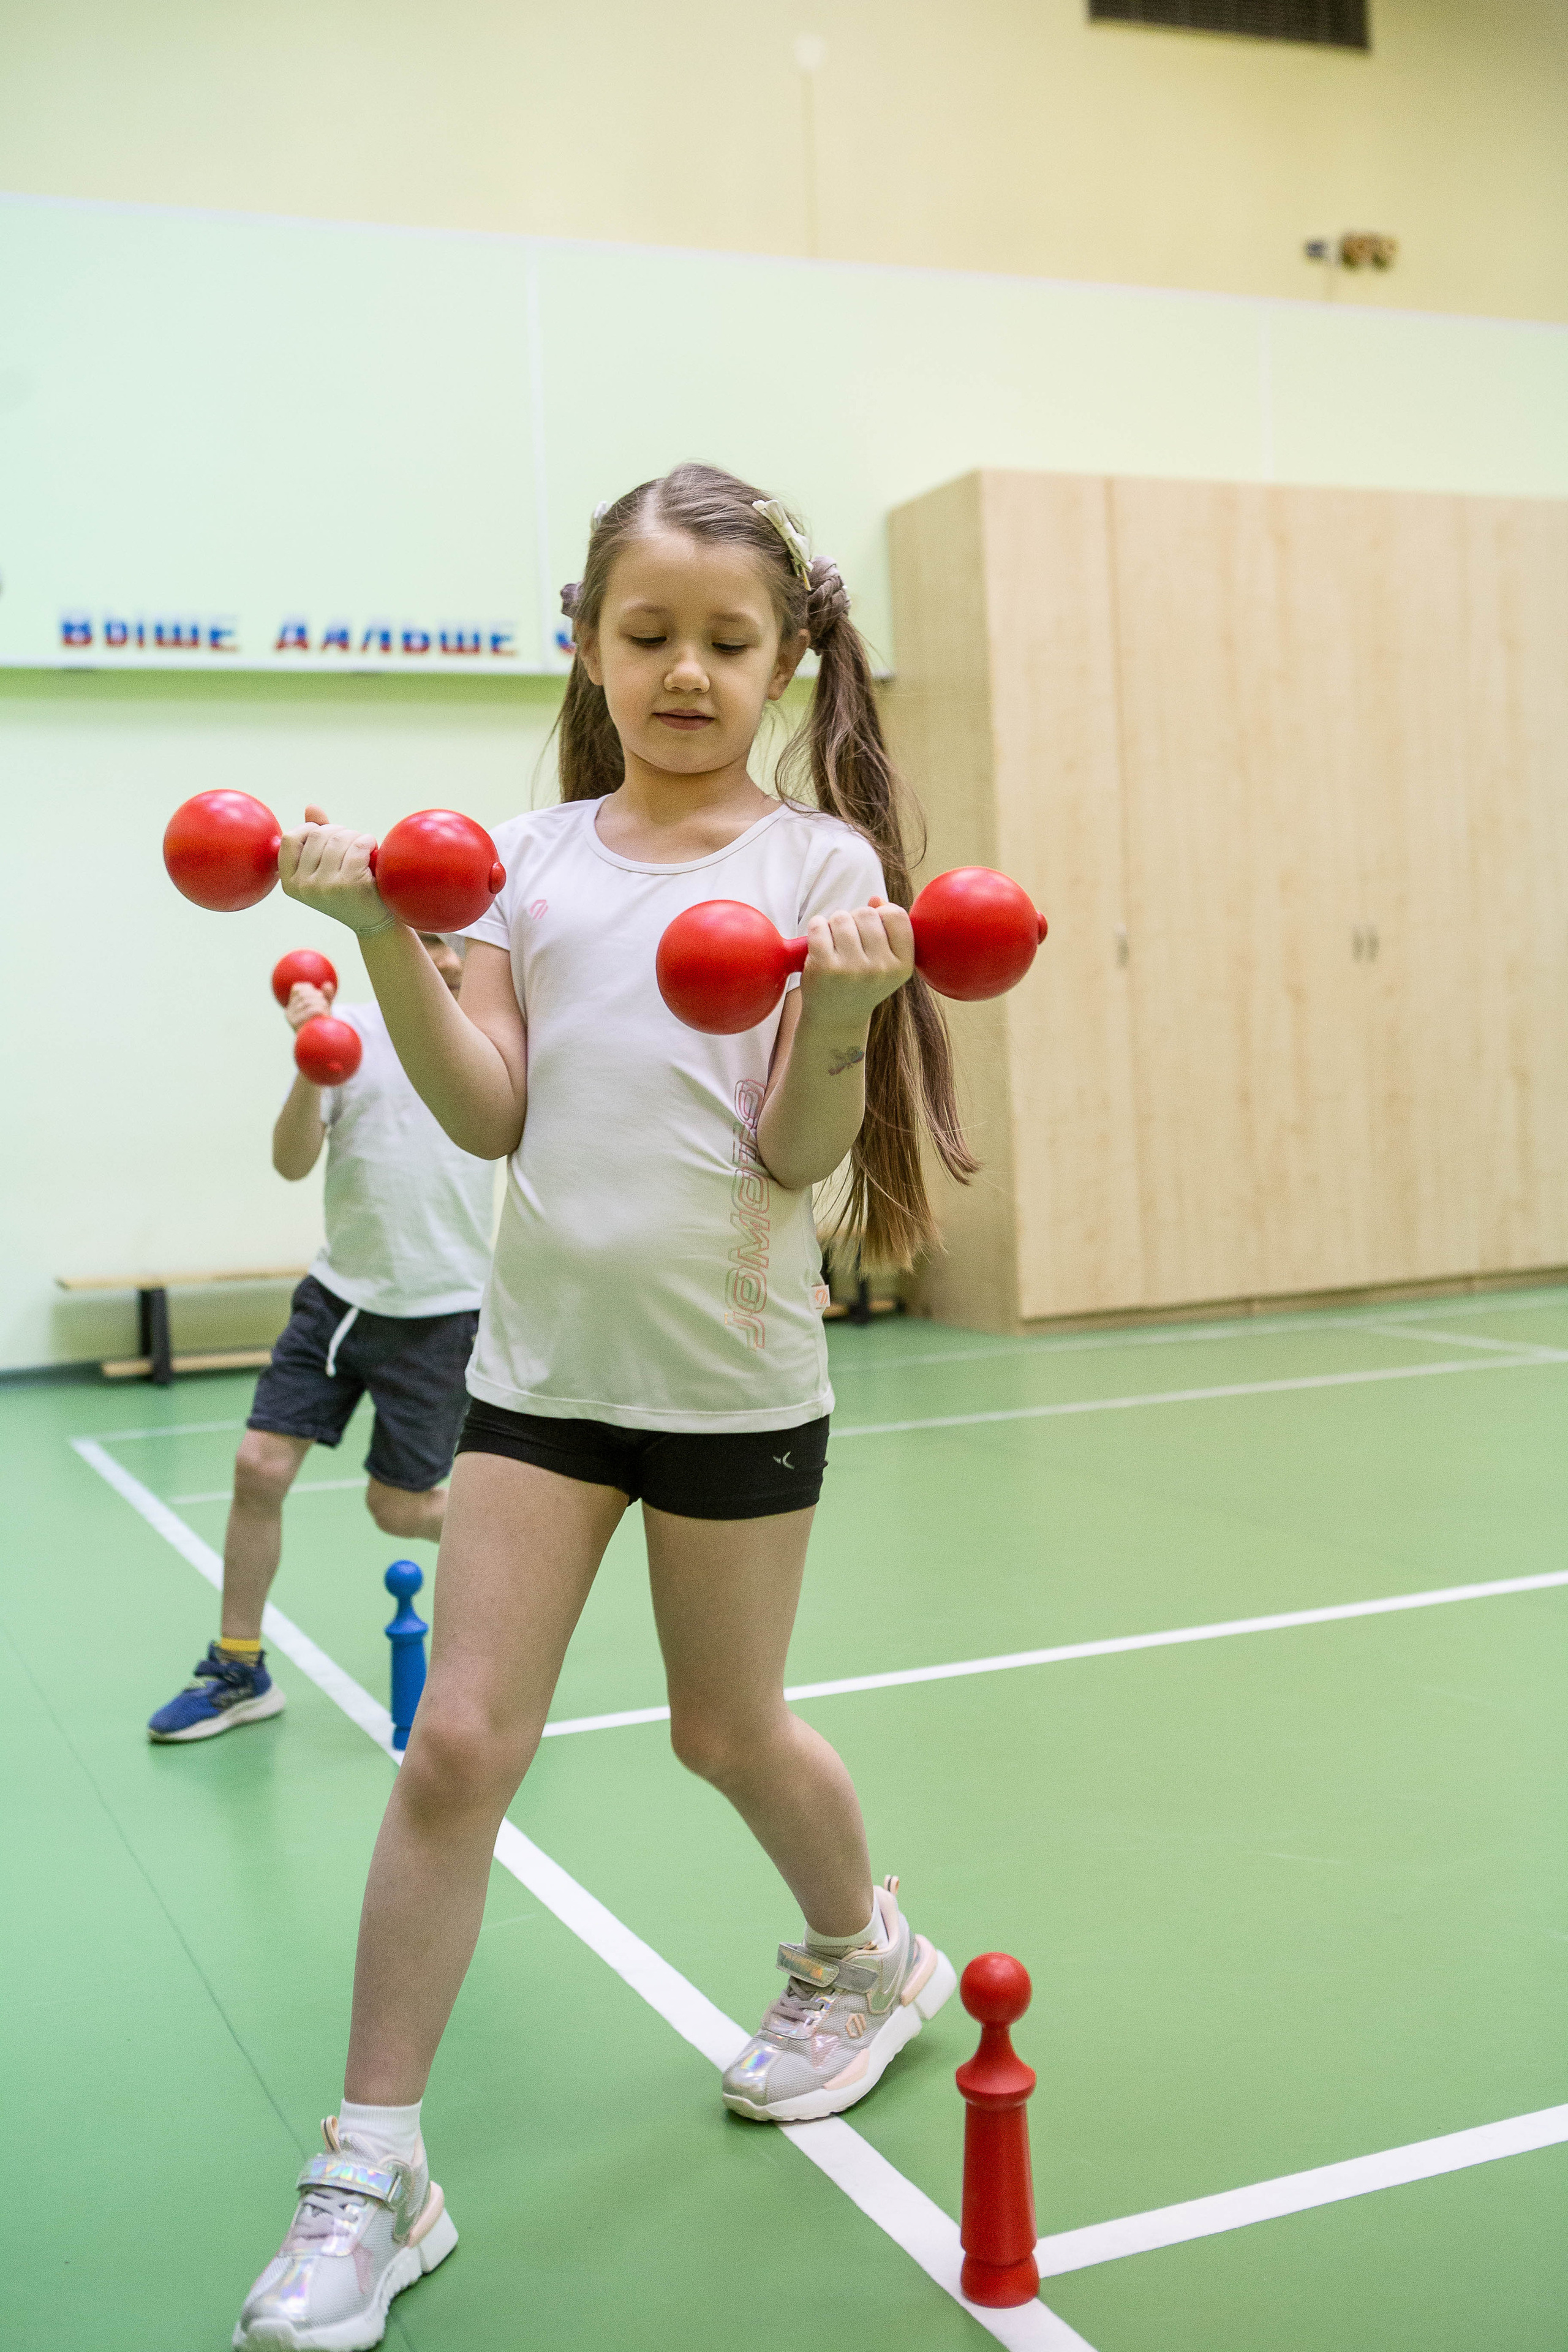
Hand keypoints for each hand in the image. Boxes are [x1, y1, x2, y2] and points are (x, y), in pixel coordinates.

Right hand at [278, 803, 390, 935]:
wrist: (372, 921)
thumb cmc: (347, 888)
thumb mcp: (325, 866)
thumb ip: (315, 838)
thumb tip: (311, 807)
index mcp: (290, 882)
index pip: (290, 839)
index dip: (309, 829)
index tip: (326, 835)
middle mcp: (304, 886)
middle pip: (317, 834)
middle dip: (338, 831)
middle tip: (351, 841)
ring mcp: (325, 886)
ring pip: (338, 838)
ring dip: (355, 836)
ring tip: (362, 846)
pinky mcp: (350, 884)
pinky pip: (357, 846)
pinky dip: (368, 841)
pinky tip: (372, 849)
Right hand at [284, 980, 334, 1031]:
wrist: (318, 1046)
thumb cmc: (321, 1025)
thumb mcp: (324, 1008)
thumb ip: (326, 996)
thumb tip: (328, 985)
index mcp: (292, 1006)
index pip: (297, 988)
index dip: (310, 988)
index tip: (318, 994)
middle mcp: (289, 1012)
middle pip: (304, 994)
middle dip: (318, 996)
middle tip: (324, 1004)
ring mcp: (292, 1019)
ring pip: (309, 1001)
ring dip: (321, 1003)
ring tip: (325, 1011)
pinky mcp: (299, 1025)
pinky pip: (313, 1010)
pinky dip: (322, 1010)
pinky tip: (323, 1015)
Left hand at [797, 897, 914, 1036]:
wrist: (836, 1018)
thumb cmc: (860, 982)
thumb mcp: (883, 961)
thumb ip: (886, 928)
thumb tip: (877, 899)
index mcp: (902, 965)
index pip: (896, 915)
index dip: (880, 913)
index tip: (870, 928)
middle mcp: (881, 969)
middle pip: (866, 913)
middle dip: (854, 919)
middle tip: (848, 939)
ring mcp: (853, 970)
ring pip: (841, 917)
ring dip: (833, 923)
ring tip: (833, 942)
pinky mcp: (825, 969)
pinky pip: (819, 927)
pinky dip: (816, 927)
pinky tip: (817, 941)